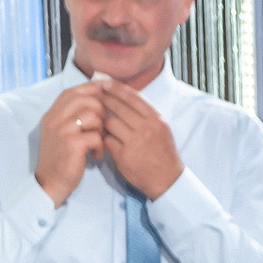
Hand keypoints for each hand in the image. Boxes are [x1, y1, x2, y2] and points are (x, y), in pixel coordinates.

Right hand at [34, 84, 107, 205]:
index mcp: (52, 114)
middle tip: (103, 128)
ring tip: (99, 143)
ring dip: (102, 130)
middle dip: (101, 111)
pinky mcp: (71, 144)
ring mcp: (61, 130)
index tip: (105, 95)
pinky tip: (96, 155)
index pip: (72, 91)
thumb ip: (73, 118)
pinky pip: (96, 136)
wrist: (51, 182)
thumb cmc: (63, 159)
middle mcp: (54, 118)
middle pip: (85, 99)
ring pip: (92, 116)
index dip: (91, 90)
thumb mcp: (63, 134)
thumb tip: (96, 101)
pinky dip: (101, 146)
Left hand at [99, 80, 183, 198]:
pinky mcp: (124, 155)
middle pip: (118, 108)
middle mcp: (146, 128)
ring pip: (109, 123)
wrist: (167, 179)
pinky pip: (107, 140)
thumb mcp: (162, 129)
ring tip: (99, 121)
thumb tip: (125, 97)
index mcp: (156, 120)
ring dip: (103, 122)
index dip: (116, 88)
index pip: (132, 97)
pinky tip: (103, 139)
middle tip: (94, 96)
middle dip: (104, 100)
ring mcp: (135, 142)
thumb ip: (145, 114)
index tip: (105, 83)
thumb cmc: (163, 153)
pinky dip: (104, 139)